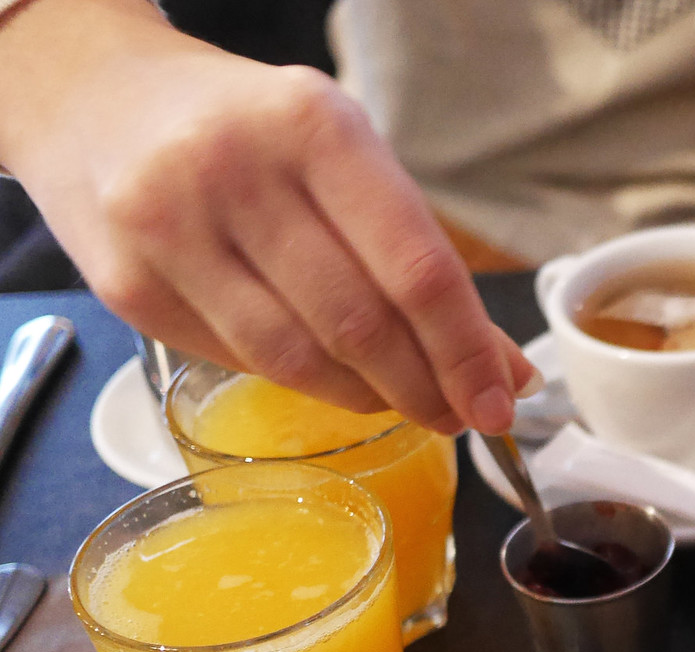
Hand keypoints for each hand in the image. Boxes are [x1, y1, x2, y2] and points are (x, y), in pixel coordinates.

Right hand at [0, 0, 532, 433]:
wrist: (95, 100)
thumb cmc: (249, 134)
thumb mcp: (345, 160)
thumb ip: (421, 260)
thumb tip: (506, 369)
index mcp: (312, 125)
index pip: (415, 267)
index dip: (466, 352)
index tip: (500, 403)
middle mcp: (234, 169)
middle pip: (360, 324)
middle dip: (425, 387)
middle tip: (460, 416)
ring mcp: (169, 229)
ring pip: (299, 359)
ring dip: (369, 397)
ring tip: (402, 400)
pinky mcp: (128, 287)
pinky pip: (243, 363)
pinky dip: (303, 383)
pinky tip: (330, 377)